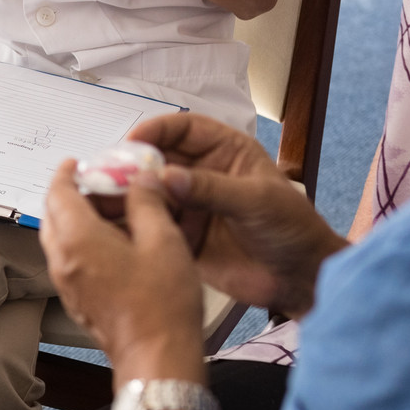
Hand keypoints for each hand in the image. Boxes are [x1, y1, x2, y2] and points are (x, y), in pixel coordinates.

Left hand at [41, 162, 208, 378]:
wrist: (157, 357)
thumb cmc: (161, 303)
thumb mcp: (163, 239)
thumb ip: (147, 202)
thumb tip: (141, 181)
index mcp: (77, 239)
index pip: (58, 192)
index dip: (66, 173)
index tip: (76, 163)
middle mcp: (63, 260)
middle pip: (54, 215)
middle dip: (72, 195)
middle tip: (102, 186)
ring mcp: (67, 284)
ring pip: (61, 239)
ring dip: (79, 220)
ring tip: (115, 214)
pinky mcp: (77, 301)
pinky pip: (71, 261)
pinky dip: (84, 244)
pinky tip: (116, 245)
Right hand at [131, 114, 347, 316]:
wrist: (299, 279)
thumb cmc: (293, 229)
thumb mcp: (257, 201)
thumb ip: (212, 188)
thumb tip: (167, 177)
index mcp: (225, 152)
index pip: (183, 129)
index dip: (156, 131)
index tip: (133, 142)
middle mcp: (202, 175)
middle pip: (158, 160)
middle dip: (134, 165)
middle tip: (110, 176)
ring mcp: (190, 206)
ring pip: (150, 192)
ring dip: (130, 196)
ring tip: (110, 203)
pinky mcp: (182, 237)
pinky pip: (152, 225)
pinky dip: (135, 225)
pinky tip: (121, 229)